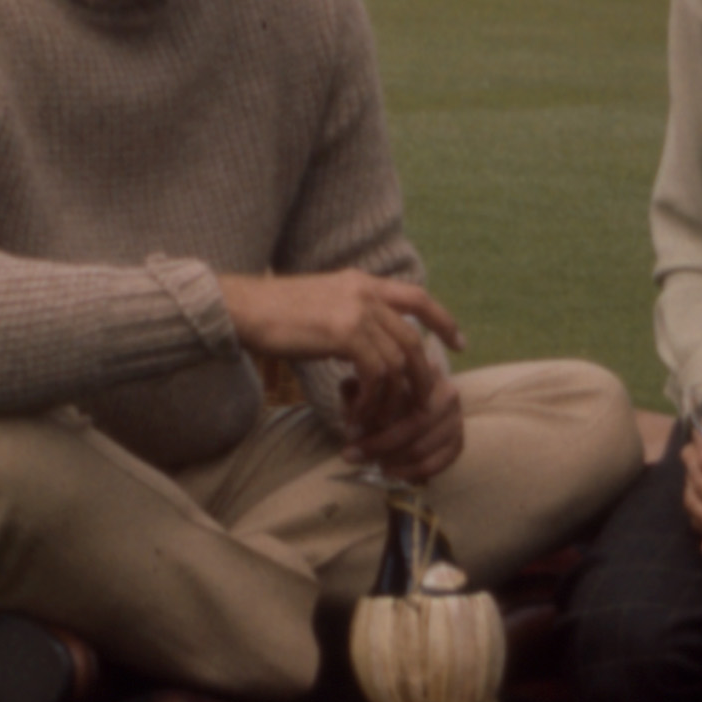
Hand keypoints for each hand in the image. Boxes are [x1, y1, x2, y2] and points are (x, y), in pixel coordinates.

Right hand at [215, 271, 460, 398]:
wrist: (243, 308)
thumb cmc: (274, 313)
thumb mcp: (322, 303)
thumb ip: (350, 316)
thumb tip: (368, 345)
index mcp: (362, 282)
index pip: (417, 297)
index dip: (442, 321)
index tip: (459, 344)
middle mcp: (365, 292)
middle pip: (412, 337)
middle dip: (423, 375)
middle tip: (423, 403)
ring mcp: (356, 311)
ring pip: (397, 360)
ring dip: (393, 397)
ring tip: (382, 419)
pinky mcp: (344, 332)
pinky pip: (376, 373)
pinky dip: (373, 399)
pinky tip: (359, 413)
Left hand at [339, 359, 465, 483]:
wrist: (411, 405)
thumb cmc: (384, 396)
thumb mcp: (367, 387)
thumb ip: (355, 393)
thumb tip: (351, 413)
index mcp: (425, 373)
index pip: (402, 398)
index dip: (373, 419)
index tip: (349, 434)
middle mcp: (448, 393)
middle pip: (414, 427)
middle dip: (379, 445)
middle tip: (351, 456)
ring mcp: (456, 420)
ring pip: (422, 450)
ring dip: (393, 462)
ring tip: (370, 464)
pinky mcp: (458, 443)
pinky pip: (435, 465)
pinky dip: (410, 473)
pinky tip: (390, 473)